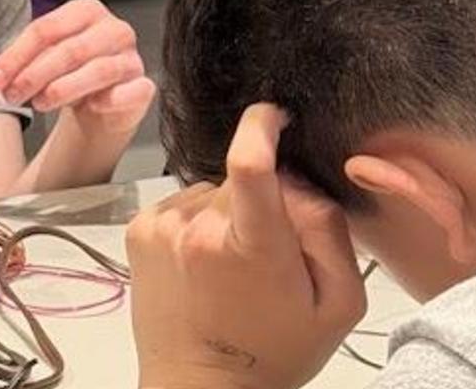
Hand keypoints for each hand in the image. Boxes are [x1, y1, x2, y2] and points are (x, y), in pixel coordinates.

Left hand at [0, 0, 154, 135]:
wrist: (101, 104)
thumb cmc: (70, 73)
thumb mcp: (43, 59)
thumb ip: (21, 61)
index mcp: (85, 10)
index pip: (45, 29)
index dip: (16, 55)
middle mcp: (113, 28)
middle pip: (69, 49)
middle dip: (34, 74)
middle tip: (12, 94)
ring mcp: (131, 56)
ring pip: (97, 70)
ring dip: (63, 89)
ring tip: (39, 104)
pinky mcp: (143, 85)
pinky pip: (129, 91)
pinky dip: (108, 99)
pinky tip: (90, 106)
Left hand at [126, 105, 366, 388]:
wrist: (198, 385)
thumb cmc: (272, 352)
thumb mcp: (337, 305)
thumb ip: (330, 233)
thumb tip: (301, 184)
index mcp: (252, 247)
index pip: (249, 164)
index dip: (261, 127)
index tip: (273, 115)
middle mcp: (199, 229)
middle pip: (239, 180)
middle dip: (262, 201)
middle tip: (270, 252)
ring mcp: (162, 226)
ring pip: (211, 191)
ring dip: (225, 214)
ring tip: (232, 268)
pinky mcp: (139, 229)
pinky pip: (182, 203)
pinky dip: (197, 223)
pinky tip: (204, 263)